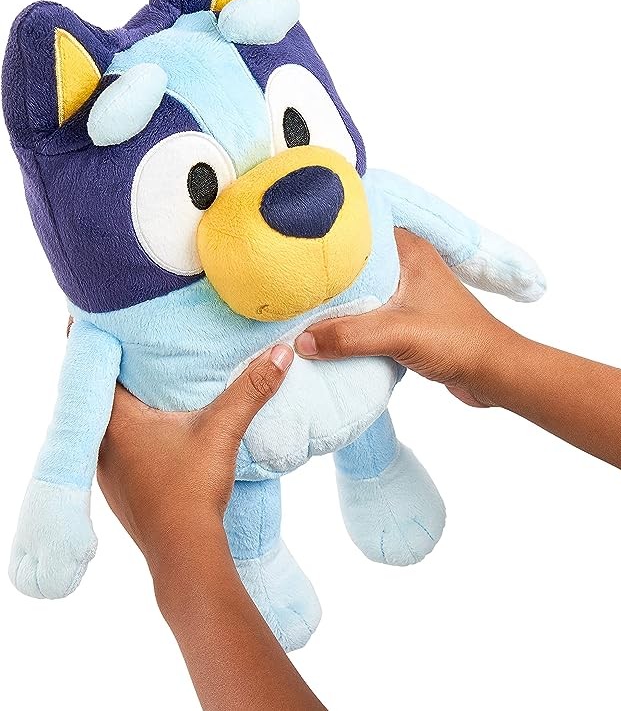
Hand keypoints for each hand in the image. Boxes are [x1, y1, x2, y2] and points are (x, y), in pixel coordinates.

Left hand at [97, 345, 292, 572]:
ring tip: (146, 375)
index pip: (92, 364)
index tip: (105, 311)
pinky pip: (116, 443)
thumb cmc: (191, 490)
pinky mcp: (119, 487)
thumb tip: (281, 353)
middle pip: (98, 390)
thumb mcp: (221, 430)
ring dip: (122, 399)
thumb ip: (250, 389)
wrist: (184, 554)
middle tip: (135, 336)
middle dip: (116, 364)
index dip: (97, 334)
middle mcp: (100, 443)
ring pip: (106, 420)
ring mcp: (106, 469)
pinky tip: (155, 424)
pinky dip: (130, 426)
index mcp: (114, 421)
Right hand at [294, 229, 516, 406]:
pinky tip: (328, 331)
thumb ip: (347, 336)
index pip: (359, 230)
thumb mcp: (396, 333)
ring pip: (362, 290)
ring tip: (301, 308)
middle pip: (355, 263)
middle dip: (326, 275)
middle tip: (289, 282)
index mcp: (408, 250)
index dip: (327, 238)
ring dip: (338, 302)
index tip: (294, 245)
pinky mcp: (409, 316)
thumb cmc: (457, 341)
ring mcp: (409, 291)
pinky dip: (351, 321)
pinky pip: (370, 312)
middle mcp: (408, 264)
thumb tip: (300, 343)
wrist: (494, 372)